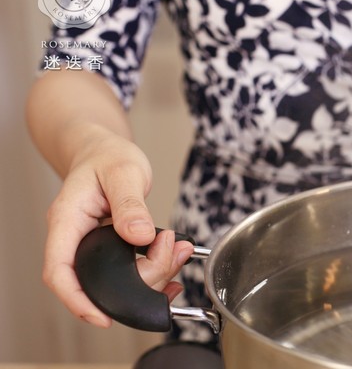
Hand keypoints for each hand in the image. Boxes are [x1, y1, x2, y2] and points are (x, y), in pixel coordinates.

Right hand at [42, 130, 192, 327]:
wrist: (104, 150)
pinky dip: (155, 270)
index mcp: (67, 221)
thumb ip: (131, 204)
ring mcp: (93, 247)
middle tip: (171, 253)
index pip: (59, 271)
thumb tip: (140, 235)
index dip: (77, 299)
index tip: (102, 315)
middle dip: (139, 280)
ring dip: (154, 273)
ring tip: (179, 250)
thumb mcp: (123, 172)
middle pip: (96, 282)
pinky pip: (130, 271)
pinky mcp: (111, 250)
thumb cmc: (106, 156)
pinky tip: (174, 262)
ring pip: (118, 281)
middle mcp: (76, 239)